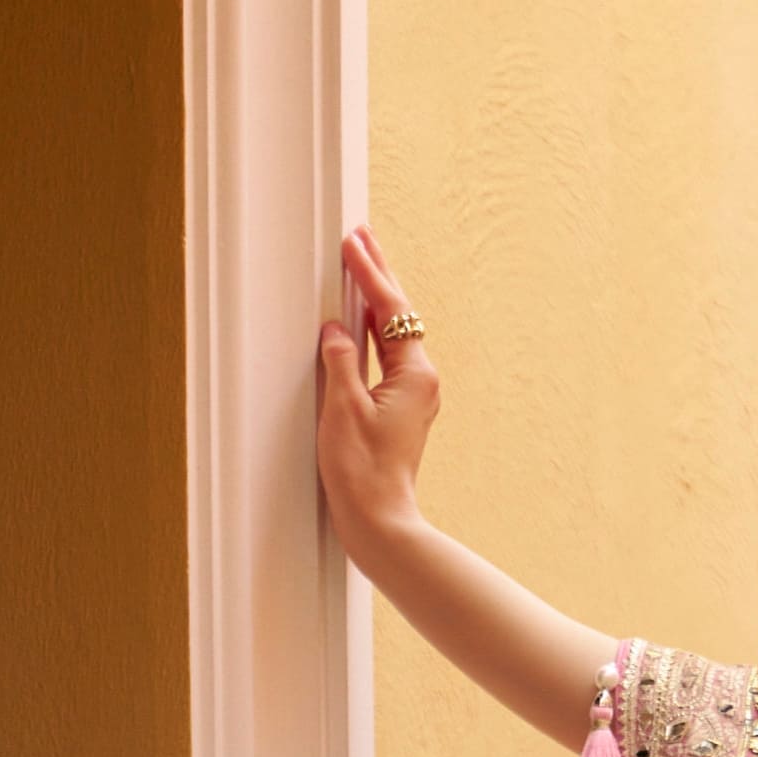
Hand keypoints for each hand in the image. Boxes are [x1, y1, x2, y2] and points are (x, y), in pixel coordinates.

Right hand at [317, 226, 439, 579]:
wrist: (379, 520)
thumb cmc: (363, 472)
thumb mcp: (344, 408)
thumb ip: (340, 361)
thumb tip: (338, 329)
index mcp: (414, 375)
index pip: (390, 311)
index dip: (370, 273)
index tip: (354, 242)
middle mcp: (420, 381)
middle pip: (397, 317)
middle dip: (378, 275)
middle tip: (361, 236)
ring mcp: (411, 396)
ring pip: (391, 334)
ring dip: (373, 299)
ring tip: (360, 262)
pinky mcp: (397, 409)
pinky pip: (383, 356)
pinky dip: (369, 330)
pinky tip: (358, 317)